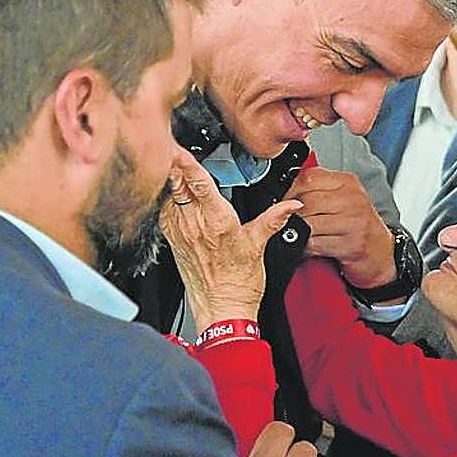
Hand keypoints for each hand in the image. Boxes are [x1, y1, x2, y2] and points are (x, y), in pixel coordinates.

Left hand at [160, 148, 299, 332]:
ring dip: (168, 179)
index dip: (187, 163)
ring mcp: (181, 233)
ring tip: (168, 162)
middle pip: (178, 185)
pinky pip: (164, 213)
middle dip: (174, 164)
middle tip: (170, 146)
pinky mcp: (173, 242)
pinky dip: (166, 200)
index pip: (199, 184)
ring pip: (169, 196)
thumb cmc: (240, 283)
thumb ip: (273, 218)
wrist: (223, 310)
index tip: (179, 147)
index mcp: (218, 222)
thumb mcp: (259, 245)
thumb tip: (291, 206)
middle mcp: (195, 226)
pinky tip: (170, 194)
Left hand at [288, 166, 394, 288]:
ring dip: (298, 234)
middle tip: (290, 224)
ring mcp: (355, 221)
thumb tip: (285, 194)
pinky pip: (316, 244)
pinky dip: (306, 249)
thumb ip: (319, 191)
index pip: (308, 177)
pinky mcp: (352, 244)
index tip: (285, 204)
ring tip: (301, 237)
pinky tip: (310, 249)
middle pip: (306, 201)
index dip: (289, 192)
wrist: (380, 253)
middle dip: (292, 216)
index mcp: (348, 182)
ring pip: (308, 223)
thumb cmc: (357, 226)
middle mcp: (353, 199)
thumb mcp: (342, 199)